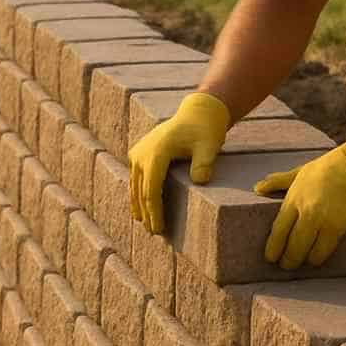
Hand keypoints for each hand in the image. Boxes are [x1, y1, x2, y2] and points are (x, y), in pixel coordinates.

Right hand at [128, 92, 229, 234]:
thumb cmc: (205, 130)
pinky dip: (137, 193)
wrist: (198, 113)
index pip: (151, 189)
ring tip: (145, 224)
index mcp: (157, 152)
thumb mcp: (209, 145)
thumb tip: (200, 180)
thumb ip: (204, 162)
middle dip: (147, 212)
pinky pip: (136, 177)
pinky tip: (139, 208)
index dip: (154, 211)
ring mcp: (138, 152)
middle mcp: (143, 152)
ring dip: (139, 205)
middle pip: (141, 190)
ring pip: (135, 185)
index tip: (159, 228)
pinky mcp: (139, 152)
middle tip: (155, 232)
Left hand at [253, 124, 345, 269]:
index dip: (273, 247)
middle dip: (287, 259)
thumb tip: (257, 187)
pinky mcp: (337, 227)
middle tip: (285, 266)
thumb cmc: (330, 167)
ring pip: (306, 251)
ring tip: (302, 264)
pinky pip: (324, 250)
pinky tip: (317, 259)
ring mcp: (321, 220)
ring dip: (303, 261)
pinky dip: (318, 257)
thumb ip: (279, 181)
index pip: (278, 229)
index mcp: (293, 198)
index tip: (270, 257)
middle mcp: (304, 212)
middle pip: (291, 244)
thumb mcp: (300, 171)